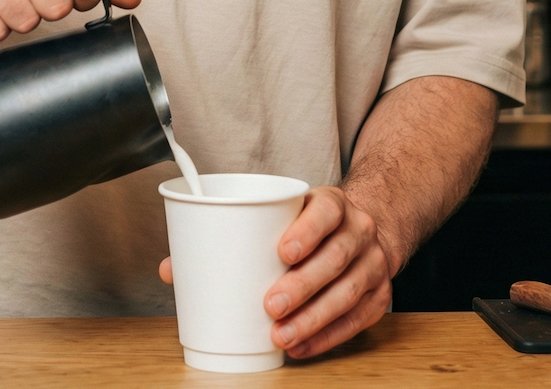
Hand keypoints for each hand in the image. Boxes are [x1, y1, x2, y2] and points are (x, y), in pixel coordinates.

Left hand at [158, 186, 391, 359]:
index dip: (307, 231)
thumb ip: (231, 233)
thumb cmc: (308, 224)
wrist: (363, 228)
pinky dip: (329, 336)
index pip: (325, 211)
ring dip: (314, 317)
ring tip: (281, 334)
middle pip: (336, 257)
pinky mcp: (380, 294)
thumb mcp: (280, 214)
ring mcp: (374, 263)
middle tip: (270, 304)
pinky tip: (301, 346)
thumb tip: (170, 267)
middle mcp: (359, 230)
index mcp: (332, 203)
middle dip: (303, 285)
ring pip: (349, 292)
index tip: (282, 251)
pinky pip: (358, 319)